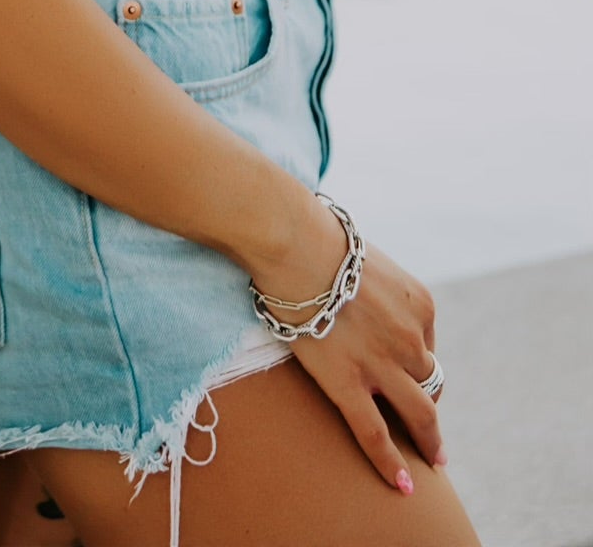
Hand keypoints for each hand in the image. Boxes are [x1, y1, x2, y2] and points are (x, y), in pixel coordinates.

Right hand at [266, 238, 444, 491]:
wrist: (295, 244)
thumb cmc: (320, 241)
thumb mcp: (368, 261)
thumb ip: (378, 289)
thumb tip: (367, 302)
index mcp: (420, 305)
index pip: (427, 343)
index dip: (415, 358)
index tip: (404, 369)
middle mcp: (411, 338)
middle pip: (430, 380)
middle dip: (431, 403)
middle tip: (432, 430)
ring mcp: (382, 365)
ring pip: (419, 413)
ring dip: (428, 438)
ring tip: (432, 458)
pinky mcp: (349, 384)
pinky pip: (375, 434)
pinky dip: (391, 464)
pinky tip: (403, 485)